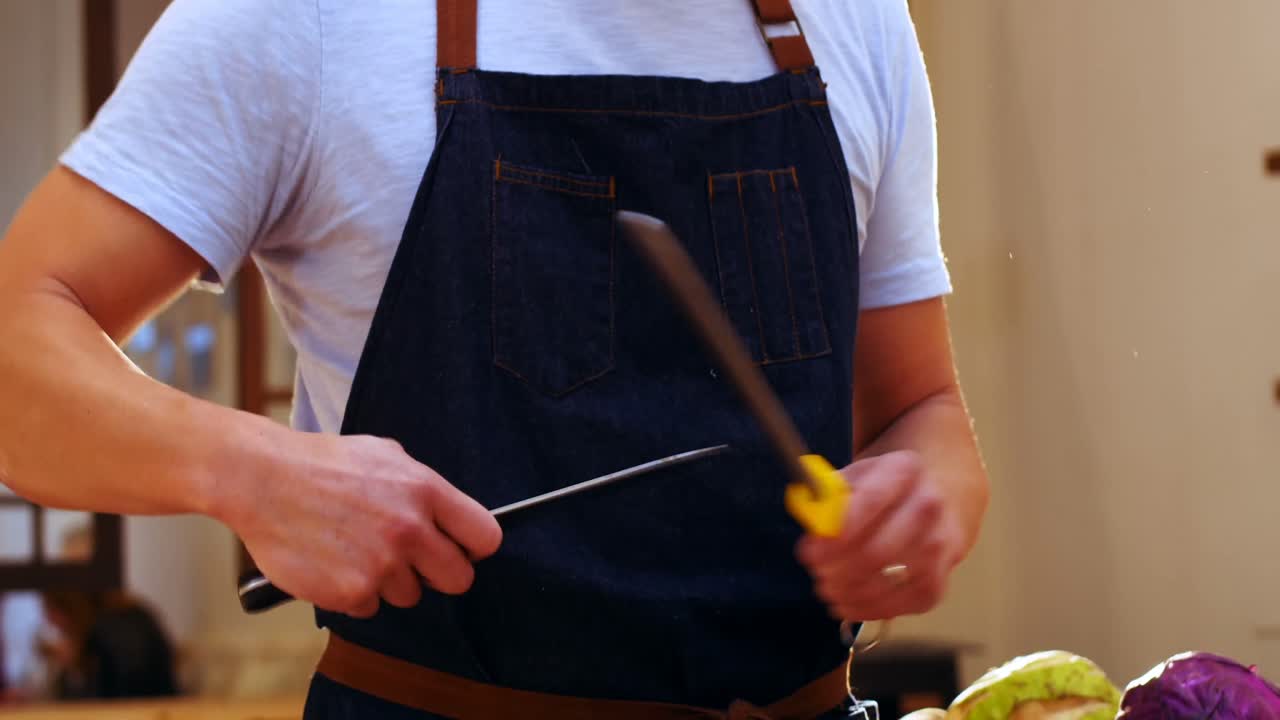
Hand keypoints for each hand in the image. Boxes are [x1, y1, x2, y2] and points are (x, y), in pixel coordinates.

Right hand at [218, 433, 502, 617]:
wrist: (261, 479)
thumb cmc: (323, 464)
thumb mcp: (386, 455)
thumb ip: (423, 487)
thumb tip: (452, 514)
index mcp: (425, 491)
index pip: (486, 537)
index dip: (474, 547)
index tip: (461, 549)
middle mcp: (410, 530)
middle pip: (458, 578)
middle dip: (438, 573)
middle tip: (412, 561)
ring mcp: (381, 564)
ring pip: (410, 595)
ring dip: (389, 581)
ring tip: (356, 549)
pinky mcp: (351, 592)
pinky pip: (370, 607)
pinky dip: (354, 593)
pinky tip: (334, 563)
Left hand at [796, 450, 962, 621]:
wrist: (933, 500)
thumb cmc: (881, 491)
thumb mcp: (853, 479)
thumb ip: (826, 500)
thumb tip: (814, 528)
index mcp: (904, 471)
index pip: (869, 503)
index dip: (836, 534)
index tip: (810, 553)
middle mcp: (929, 507)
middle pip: (877, 551)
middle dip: (837, 568)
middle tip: (816, 571)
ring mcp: (939, 546)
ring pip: (886, 583)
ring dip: (847, 591)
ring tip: (827, 586)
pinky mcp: (938, 582)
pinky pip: (899, 605)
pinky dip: (865, 609)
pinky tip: (847, 602)